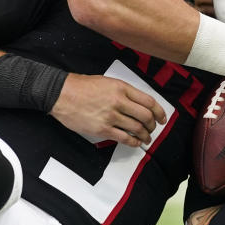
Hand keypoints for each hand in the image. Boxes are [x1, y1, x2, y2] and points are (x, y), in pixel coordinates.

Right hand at [50, 73, 166, 146]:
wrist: (61, 94)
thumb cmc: (82, 86)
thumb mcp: (106, 82)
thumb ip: (123, 92)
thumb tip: (138, 104)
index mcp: (121, 88)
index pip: (148, 101)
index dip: (159, 111)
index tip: (162, 118)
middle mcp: (119, 101)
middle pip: (146, 116)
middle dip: (153, 125)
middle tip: (153, 128)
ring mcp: (111, 116)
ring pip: (137, 128)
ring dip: (145, 135)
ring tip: (146, 138)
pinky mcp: (103, 129)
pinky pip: (125, 138)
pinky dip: (134, 142)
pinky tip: (135, 143)